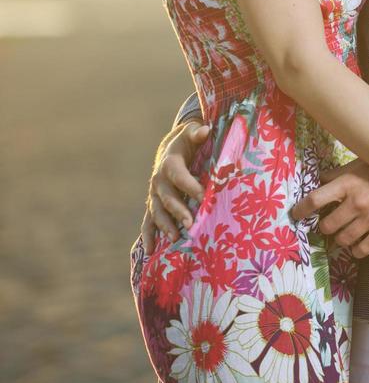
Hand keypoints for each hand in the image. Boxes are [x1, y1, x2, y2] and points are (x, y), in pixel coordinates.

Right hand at [140, 120, 208, 252]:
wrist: (170, 147)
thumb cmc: (186, 141)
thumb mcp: (192, 132)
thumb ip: (198, 132)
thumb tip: (205, 130)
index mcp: (169, 162)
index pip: (179, 175)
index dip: (190, 186)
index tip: (203, 196)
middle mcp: (159, 180)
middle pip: (167, 197)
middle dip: (178, 211)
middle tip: (190, 223)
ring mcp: (154, 194)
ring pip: (157, 212)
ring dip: (165, 226)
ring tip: (174, 239)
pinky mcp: (154, 204)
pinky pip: (148, 222)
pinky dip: (148, 236)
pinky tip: (151, 252)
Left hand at [290, 159, 368, 257]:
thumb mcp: (361, 165)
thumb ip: (339, 174)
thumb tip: (318, 180)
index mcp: (348, 183)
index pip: (315, 199)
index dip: (301, 209)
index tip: (295, 215)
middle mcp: (357, 202)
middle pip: (328, 225)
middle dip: (325, 227)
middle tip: (328, 225)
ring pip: (343, 239)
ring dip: (340, 239)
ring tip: (343, 235)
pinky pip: (362, 249)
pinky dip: (356, 251)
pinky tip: (356, 246)